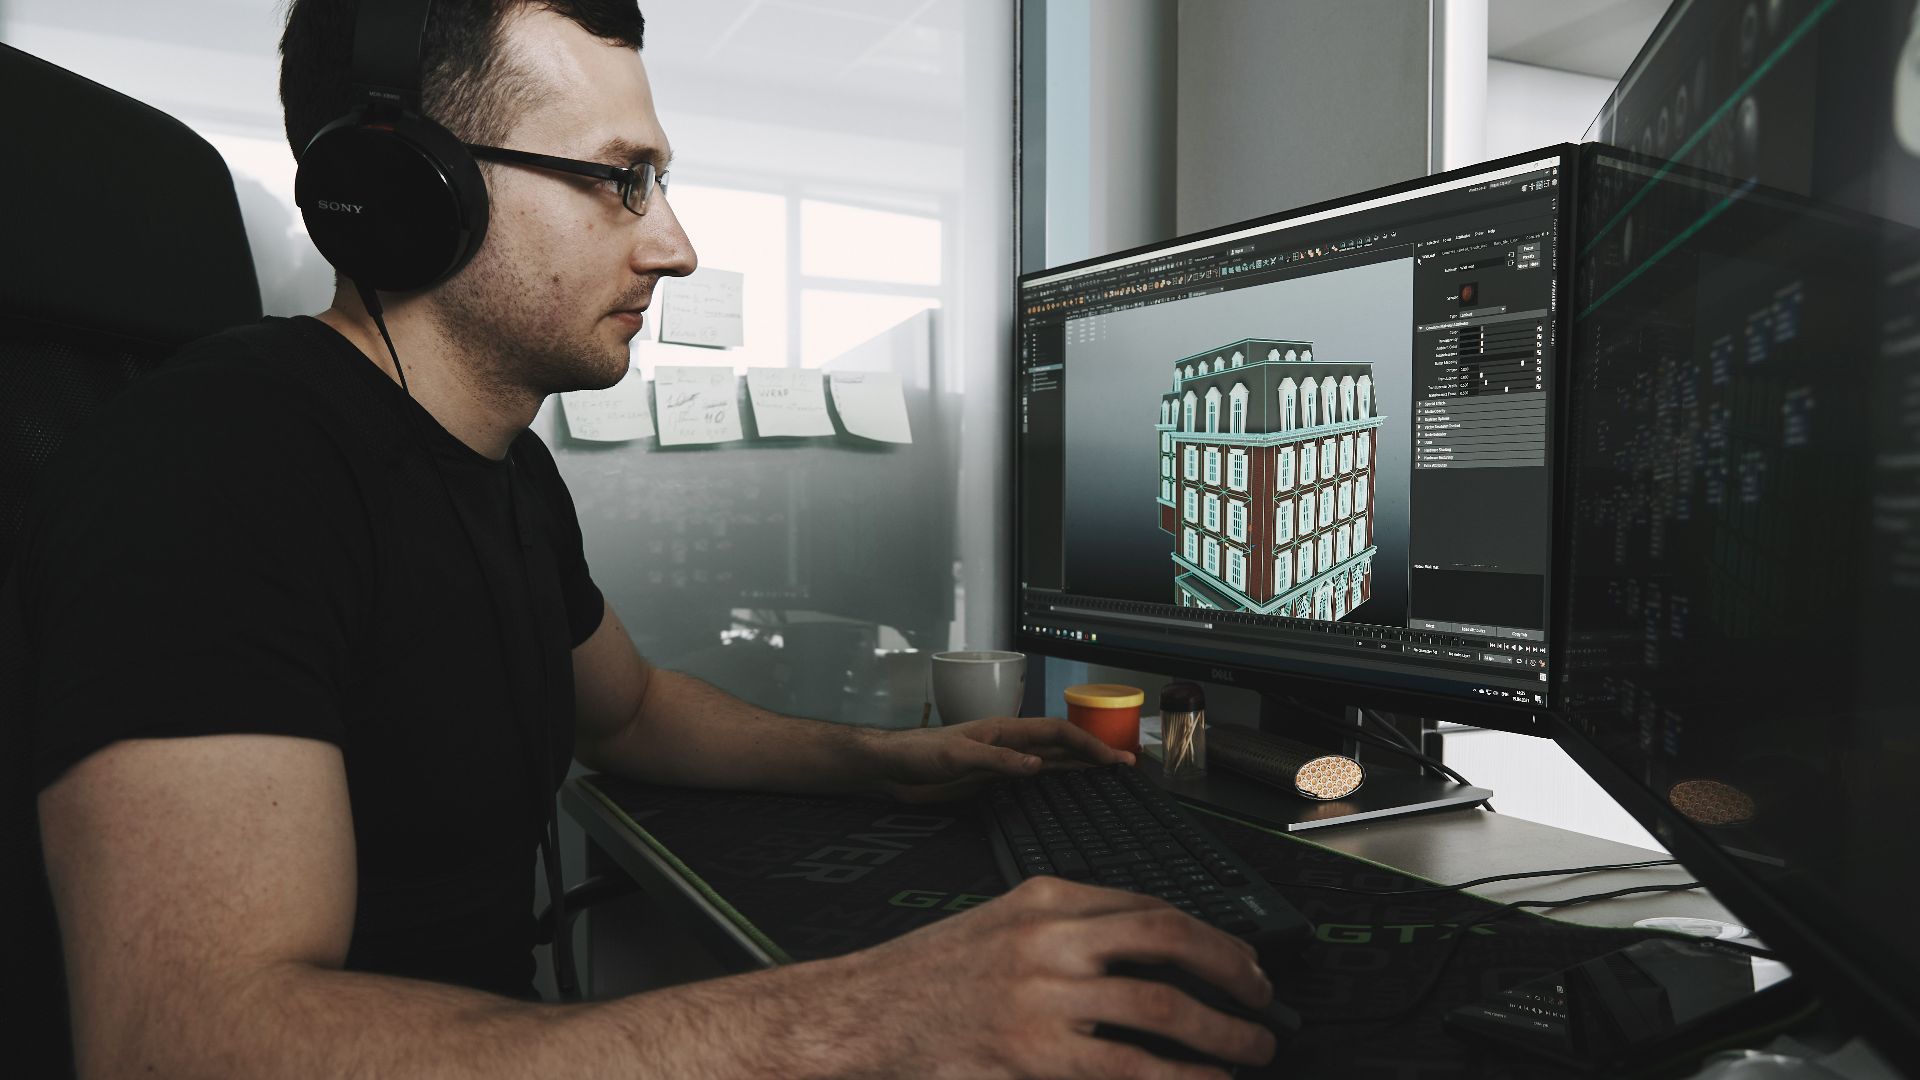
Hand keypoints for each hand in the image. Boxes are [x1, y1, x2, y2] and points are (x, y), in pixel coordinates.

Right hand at [819, 876, 1277, 1078]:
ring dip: (1223, 1030)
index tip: (1238, 958)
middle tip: (1262, 995)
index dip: (1208, 934)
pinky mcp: (1034, 1055)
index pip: (1148, 904)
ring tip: (1251, 1047)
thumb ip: (1066, 928)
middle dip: (1231, 968)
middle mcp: (1048, 937)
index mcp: (1043, 897)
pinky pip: (1131, 1068)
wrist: (861, 1016)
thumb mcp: (1000, 925)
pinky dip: (1183, 1077)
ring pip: (1162, 1005)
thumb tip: (1148, 950)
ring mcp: (1042, 996)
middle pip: (1168, 938)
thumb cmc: (927, 978)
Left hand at [873, 716, 1135, 802]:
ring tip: (1108, 775)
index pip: (1057, 732)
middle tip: (1125, 766)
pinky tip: (1067, 790)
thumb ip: (998, 761)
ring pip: (1051, 760)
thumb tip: (1039, 766)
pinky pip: (1033, 778)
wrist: (892, 767)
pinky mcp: (992, 779)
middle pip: (1061, 745)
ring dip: (1080, 766)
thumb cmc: (919, 754)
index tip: (1114, 759)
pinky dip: (1056, 781)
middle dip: (1093, 752)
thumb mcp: (958, 756)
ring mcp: (1002, 761)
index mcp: (1005, 730)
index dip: (1088, 743)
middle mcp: (1009, 743)